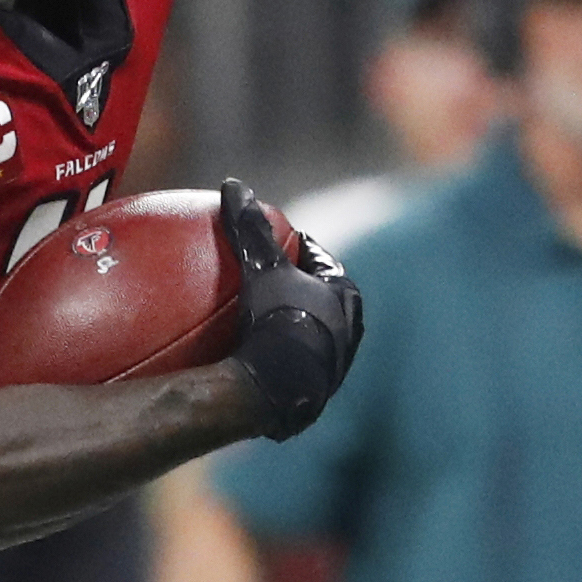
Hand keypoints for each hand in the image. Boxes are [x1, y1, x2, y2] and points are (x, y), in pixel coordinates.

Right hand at [221, 180, 362, 439]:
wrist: (278, 391)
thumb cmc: (277, 322)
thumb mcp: (262, 268)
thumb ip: (249, 227)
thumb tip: (233, 184)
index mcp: (345, 296)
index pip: (322, 262)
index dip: (299, 249)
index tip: (278, 244)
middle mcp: (349, 332)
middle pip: (321, 299)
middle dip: (298, 289)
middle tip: (267, 280)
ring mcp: (333, 368)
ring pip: (311, 337)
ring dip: (291, 327)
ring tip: (259, 323)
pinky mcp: (314, 398)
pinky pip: (292, 368)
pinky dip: (276, 360)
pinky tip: (249, 364)